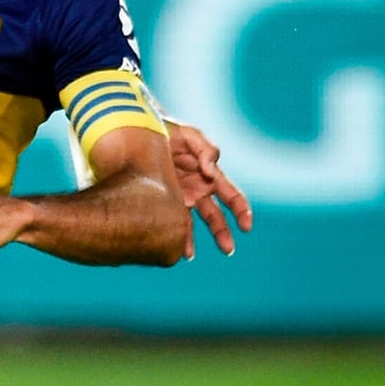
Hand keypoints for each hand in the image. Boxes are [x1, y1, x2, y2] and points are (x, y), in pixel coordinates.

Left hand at [167, 122, 253, 257]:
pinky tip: (176, 248)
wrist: (138, 130)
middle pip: (215, 215)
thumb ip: (205, 150)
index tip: (246, 226)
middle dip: (223, 233)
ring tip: (190, 256)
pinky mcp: (163, 200)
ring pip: (192, 223)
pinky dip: (176, 235)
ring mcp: (180, 196)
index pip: (231, 195)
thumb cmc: (167, 130)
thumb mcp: (188, 135)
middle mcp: (197, 189)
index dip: (241, 210)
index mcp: (209, 175)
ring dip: (193, 240)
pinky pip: (173, 220)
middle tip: (227, 249)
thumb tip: (211, 170)